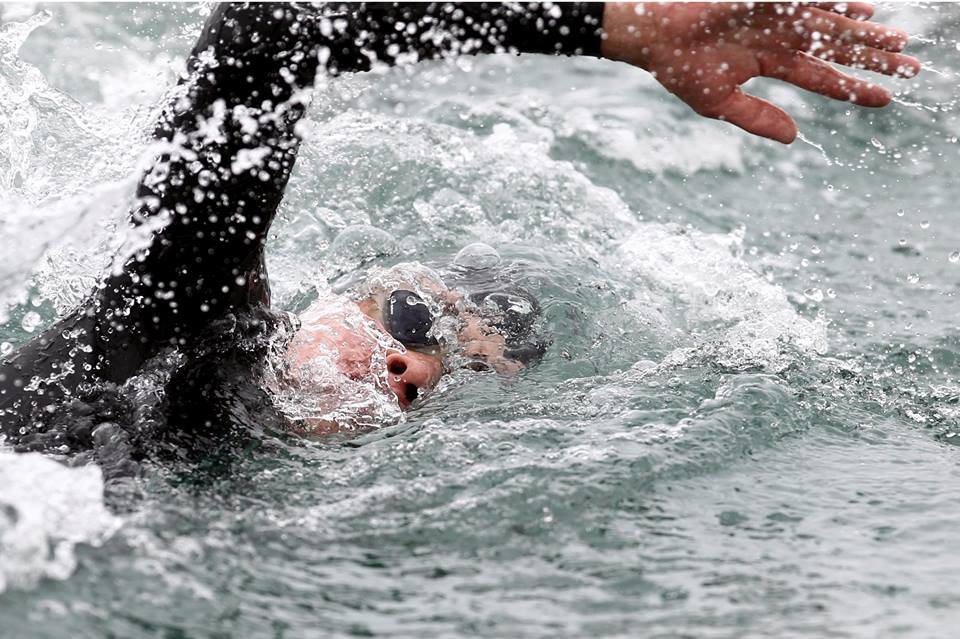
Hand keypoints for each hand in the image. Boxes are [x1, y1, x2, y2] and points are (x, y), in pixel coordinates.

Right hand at [601, 2, 920, 143]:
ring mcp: (776, 15)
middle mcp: (779, 37)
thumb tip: (796, 138)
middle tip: (911, 68)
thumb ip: (758, 118)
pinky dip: (834, 4)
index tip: (885, 98)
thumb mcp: (720, 103)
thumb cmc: (680, 70)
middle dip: (872, 58)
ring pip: (831, 25)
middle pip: (835, 49)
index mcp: (769, 62)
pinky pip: (808, 2)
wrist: (654, 36)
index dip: (852, 87)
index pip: (820, 77)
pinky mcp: (767, 0)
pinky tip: (863, 6)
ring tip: (900, 41)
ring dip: (865, 32)